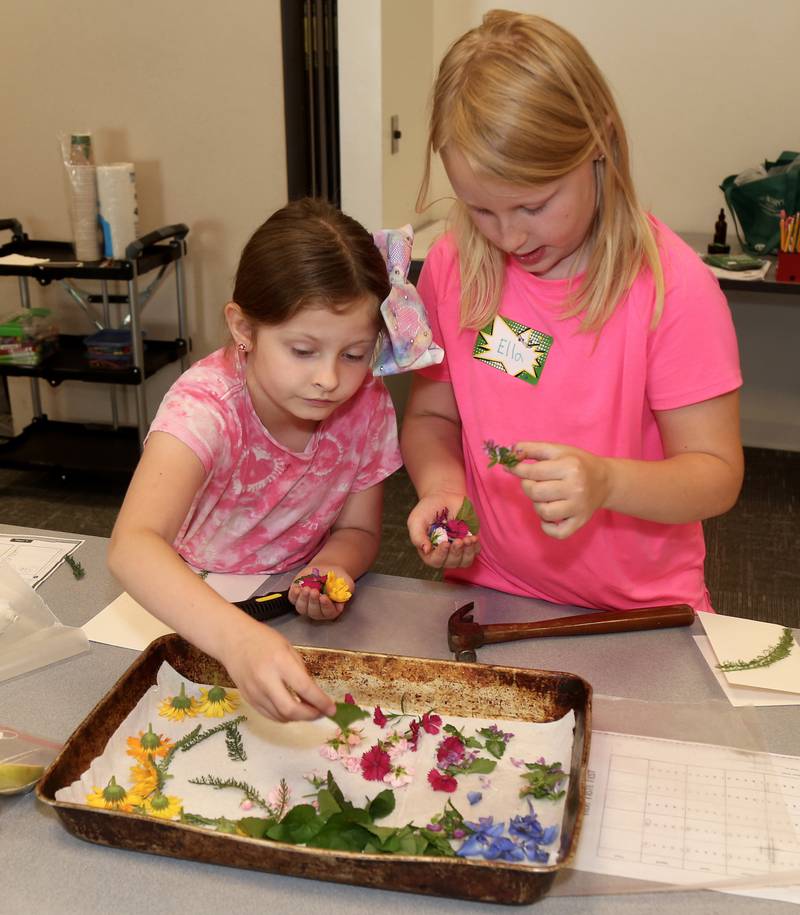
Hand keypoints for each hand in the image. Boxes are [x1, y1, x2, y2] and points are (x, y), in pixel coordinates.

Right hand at [220, 618, 335, 721]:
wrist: (232, 640)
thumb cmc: (263, 640)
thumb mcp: (289, 648)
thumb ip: (301, 672)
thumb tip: (314, 696)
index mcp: (280, 662)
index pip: (304, 688)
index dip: (320, 702)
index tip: (332, 709)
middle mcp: (266, 680)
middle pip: (291, 710)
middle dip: (310, 716)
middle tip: (321, 713)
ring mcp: (255, 692)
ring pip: (281, 717)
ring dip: (298, 717)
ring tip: (308, 710)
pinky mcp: (248, 699)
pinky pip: (270, 715)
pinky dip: (284, 716)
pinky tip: (292, 710)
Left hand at [288, 564, 352, 620]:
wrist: (327, 569)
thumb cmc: (338, 578)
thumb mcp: (346, 583)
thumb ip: (345, 589)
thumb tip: (338, 594)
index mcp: (331, 610)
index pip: (328, 612)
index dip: (325, 606)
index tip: (324, 597)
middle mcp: (318, 611)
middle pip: (313, 612)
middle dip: (313, 601)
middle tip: (314, 591)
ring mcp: (306, 605)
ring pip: (302, 608)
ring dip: (303, 599)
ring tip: (306, 589)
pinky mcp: (297, 597)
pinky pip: (292, 599)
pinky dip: (293, 595)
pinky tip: (297, 588)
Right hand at [406, 491, 479, 568]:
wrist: (444, 496)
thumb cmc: (428, 509)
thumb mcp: (416, 520)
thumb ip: (417, 536)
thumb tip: (425, 550)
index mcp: (429, 550)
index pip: (435, 561)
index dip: (441, 555)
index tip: (445, 543)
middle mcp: (444, 553)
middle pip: (451, 563)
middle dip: (456, 552)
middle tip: (459, 540)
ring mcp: (457, 549)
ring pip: (464, 561)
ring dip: (467, 552)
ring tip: (468, 539)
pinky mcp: (469, 543)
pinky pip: (475, 552)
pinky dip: (475, 547)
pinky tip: (473, 537)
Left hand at [509, 441, 609, 538]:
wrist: (605, 481)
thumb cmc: (577, 463)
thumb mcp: (557, 450)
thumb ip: (531, 448)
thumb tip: (509, 453)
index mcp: (570, 467)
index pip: (532, 471)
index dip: (517, 470)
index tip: (512, 468)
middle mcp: (576, 488)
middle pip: (535, 492)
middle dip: (528, 487)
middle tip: (534, 482)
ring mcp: (578, 507)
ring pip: (544, 512)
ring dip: (537, 505)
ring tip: (544, 497)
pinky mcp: (580, 522)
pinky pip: (556, 532)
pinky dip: (547, 526)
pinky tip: (548, 515)